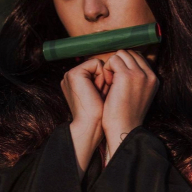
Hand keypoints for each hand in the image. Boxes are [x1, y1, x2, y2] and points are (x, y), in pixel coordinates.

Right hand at [61, 58, 107, 177]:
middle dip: (106, 79)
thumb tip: (120, 65)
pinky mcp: (74, 74)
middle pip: (99, 66)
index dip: (106, 81)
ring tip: (98, 94)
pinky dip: (102, 76)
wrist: (92, 126)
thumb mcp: (102, 93)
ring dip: (105, 78)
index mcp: (76, 81)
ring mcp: (71, 74)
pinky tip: (97, 91)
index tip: (103, 96)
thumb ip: (105, 79)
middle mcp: (71, 76)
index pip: (97, 70)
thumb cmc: (101, 114)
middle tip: (101, 96)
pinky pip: (97, 64)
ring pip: (99, 64)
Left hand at [101, 49, 159, 156]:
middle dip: (118, 63)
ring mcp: (139, 74)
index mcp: (153, 79)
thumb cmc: (126, 115)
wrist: (124, 129)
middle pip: (130, 53)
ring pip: (121, 54)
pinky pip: (113, 60)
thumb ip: (137, 80)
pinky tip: (107, 83)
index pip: (138, 58)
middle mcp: (149, 75)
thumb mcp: (138, 95)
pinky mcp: (127, 76)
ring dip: (112, 65)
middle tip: (112, 80)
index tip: (117, 78)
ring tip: (110, 81)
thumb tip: (125, 66)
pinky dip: (107, 69)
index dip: (124, 64)